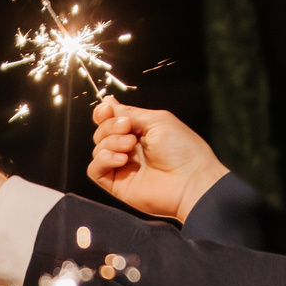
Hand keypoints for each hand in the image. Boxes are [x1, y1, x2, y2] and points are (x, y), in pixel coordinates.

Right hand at [86, 98, 229, 222]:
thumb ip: (130, 112)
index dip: (104, 113)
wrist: (190, 181)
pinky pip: (95, 169)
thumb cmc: (182, 150)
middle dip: (110, 126)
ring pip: (98, 148)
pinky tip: (121, 159)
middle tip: (128, 129)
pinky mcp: (117, 183)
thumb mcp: (157, 120)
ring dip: (111, 142)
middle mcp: (129, 148)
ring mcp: (122, 166)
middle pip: (101, 132)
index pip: (111, 119)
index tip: (107, 109)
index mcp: (140, 131)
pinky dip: (103, 159)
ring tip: (130, 146)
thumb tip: (109, 102)